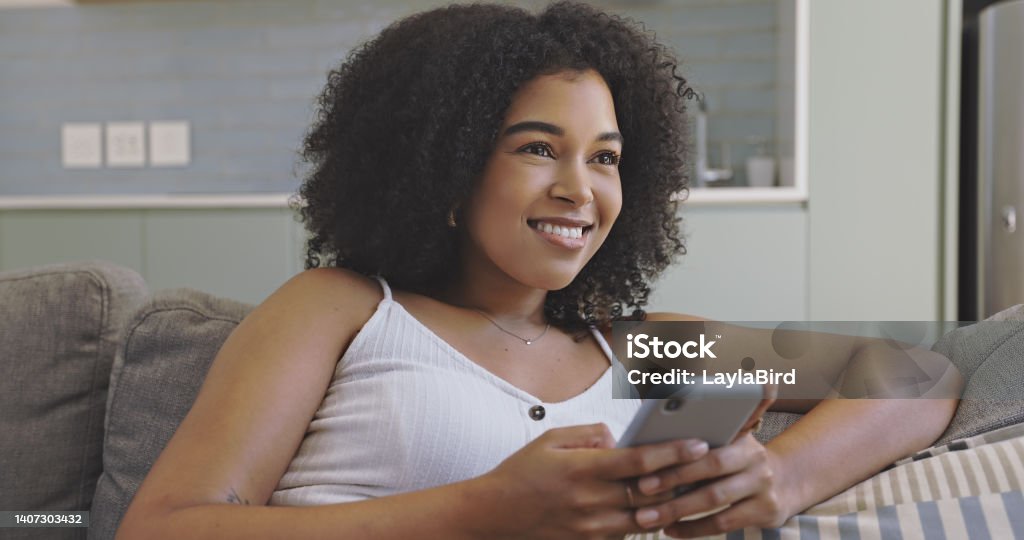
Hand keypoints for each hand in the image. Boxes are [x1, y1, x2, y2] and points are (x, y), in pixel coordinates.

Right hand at [473, 423, 709, 539]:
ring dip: (668, 501)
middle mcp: (591, 500)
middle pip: (650, 491)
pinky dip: (644, 518)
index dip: (672, 452)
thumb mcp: (551, 439)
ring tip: (689, 484)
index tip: (698, 443)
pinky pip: (628, 531)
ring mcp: (592, 527)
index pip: (639, 460)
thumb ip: (589, 434)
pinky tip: (654, 505)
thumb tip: (619, 439)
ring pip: (646, 516)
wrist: (495, 514)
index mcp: (582, 469)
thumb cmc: (522, 472)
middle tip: (707, 464)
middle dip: (681, 477)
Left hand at [628, 433, 793, 537]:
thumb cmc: (738, 462)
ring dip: (678, 510)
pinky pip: (724, 523)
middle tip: (641, 491)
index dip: (675, 460)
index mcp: (740, 437)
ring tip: (649, 518)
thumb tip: (650, 449)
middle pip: (710, 470)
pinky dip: (694, 529)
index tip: (644, 470)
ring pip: (715, 499)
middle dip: (672, 482)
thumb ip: (699, 446)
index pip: (705, 447)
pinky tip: (672, 530)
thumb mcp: (727, 445)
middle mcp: (755, 458)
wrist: (786, 480)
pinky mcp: (766, 511)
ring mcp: (763, 485)